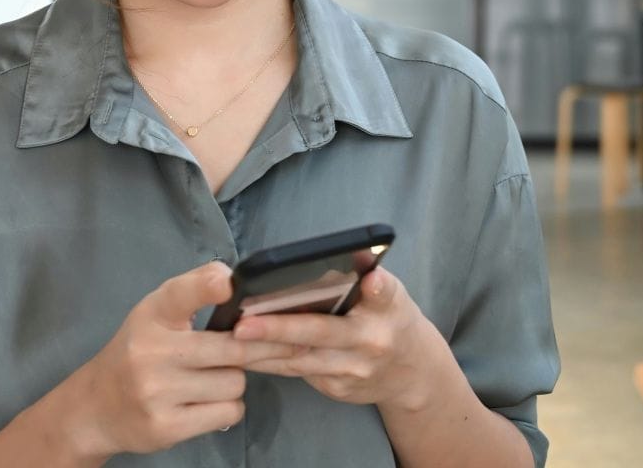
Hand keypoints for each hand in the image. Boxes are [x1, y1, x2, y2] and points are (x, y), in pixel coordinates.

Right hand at [73, 262, 296, 457]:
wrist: (97, 405)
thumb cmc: (140, 348)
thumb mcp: (158, 310)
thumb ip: (196, 288)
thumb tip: (233, 279)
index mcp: (153, 314)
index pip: (182, 293)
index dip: (209, 287)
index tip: (228, 285)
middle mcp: (152, 351)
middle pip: (232, 348)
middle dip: (246, 350)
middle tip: (237, 351)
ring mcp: (157, 392)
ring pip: (234, 383)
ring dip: (233, 381)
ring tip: (213, 378)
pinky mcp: (166, 428)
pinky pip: (228, 413)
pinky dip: (228, 407)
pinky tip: (209, 401)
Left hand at [232, 267, 440, 412]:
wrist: (412, 374)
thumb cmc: (393, 319)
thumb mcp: (394, 293)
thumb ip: (376, 278)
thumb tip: (355, 252)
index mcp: (385, 313)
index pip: (379, 295)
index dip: (373, 287)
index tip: (366, 281)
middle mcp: (367, 346)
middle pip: (319, 335)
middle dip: (279, 330)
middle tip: (243, 325)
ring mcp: (349, 373)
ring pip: (300, 360)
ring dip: (263, 351)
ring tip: (230, 339)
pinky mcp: (335, 390)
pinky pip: (297, 373)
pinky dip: (269, 362)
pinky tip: (242, 352)